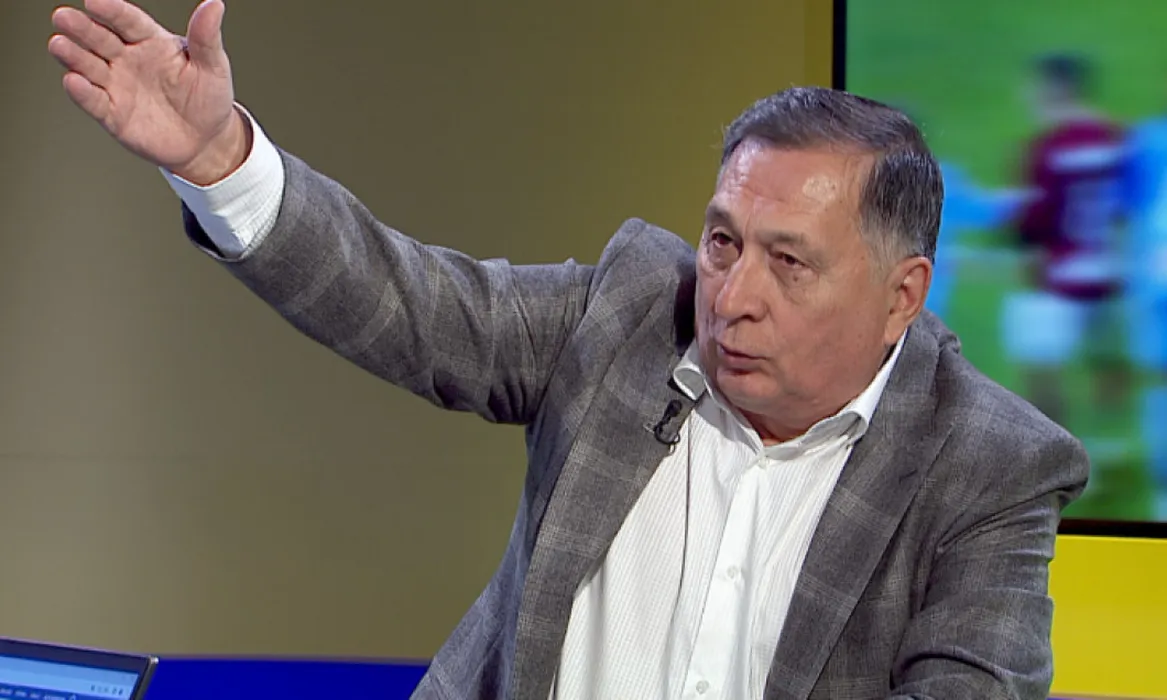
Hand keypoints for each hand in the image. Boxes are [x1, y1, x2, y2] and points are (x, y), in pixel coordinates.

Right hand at [48, 0, 249, 184]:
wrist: (206, 140)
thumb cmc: (208, 98)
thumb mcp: (214, 66)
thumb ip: (207, 37)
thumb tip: (214, 5)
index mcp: (150, 41)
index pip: (128, 21)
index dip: (112, 10)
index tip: (94, 0)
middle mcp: (128, 59)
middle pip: (100, 39)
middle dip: (81, 28)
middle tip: (63, 17)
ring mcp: (118, 85)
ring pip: (90, 66)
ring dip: (73, 56)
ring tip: (58, 45)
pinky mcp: (113, 113)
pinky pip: (95, 101)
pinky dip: (83, 92)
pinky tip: (73, 81)